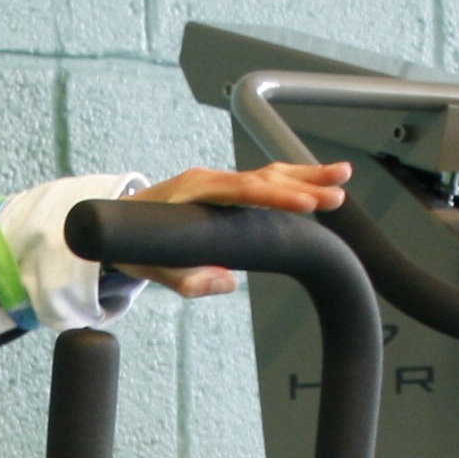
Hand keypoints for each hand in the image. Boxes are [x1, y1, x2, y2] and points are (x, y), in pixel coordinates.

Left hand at [108, 160, 351, 296]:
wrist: (116, 224)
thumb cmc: (131, 242)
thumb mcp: (151, 266)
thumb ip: (187, 278)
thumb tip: (229, 282)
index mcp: (194, 190)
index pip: (243, 191)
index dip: (275, 197)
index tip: (304, 203)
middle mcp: (210, 180)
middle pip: (264, 178)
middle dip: (304, 184)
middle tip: (337, 194)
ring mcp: (219, 183)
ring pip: (269, 175)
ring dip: (306, 176)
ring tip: (342, 177)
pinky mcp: (226, 191)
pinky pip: (264, 182)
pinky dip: (293, 181)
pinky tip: (319, 186)